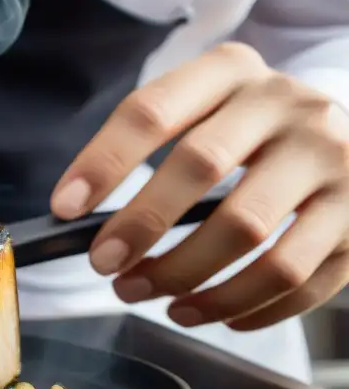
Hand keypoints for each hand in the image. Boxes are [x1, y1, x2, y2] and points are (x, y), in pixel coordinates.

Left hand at [50, 42, 348, 330]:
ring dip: (188, 278)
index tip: (65, 207)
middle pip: (200, 167)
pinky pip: (297, 279)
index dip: (103, 161)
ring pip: (250, 233)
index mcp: (231, 73)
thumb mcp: (204, 113)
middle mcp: (288, 107)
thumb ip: (151, 151)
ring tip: (155, 298)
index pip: (152, 110)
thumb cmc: (248, 132)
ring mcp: (332, 161)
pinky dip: (245, 308)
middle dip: (140, 225)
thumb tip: (82, 222)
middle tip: (105, 265)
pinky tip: (211, 314)